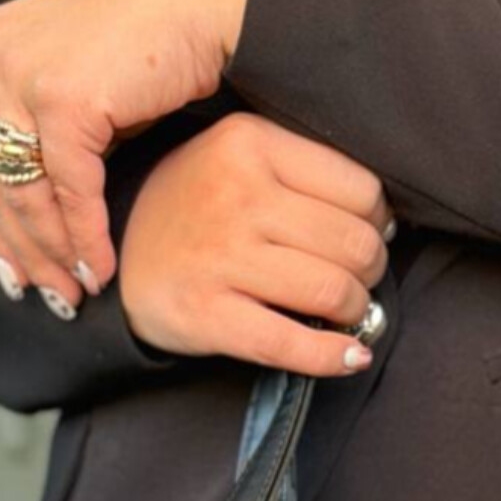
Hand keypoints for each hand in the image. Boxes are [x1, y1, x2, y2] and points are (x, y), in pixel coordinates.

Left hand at [0, 0, 257, 313]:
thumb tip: (48, 192)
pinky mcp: (62, 97)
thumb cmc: (167, 34)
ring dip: (52, 251)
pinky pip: (67, 189)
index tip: (19, 267)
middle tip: (47, 294)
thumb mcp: (90, 77)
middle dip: (22, 246)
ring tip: (75, 292)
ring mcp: (22, 72)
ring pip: (24, 189)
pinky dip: (85, 235)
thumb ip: (57, 123)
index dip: (1, 219)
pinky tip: (100, 267)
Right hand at [119, 112, 392, 376]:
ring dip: (356, 312)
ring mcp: (218, 256)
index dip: (377, 221)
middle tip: (357, 279)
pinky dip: (333, 357)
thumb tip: (385, 225)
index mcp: (249, 144)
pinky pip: (290, 344)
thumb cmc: (197, 206)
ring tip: (347, 312)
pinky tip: (349, 357)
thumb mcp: (239, 159)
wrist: (114, 252)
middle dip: (370, 270)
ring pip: (332, 291)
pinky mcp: (204, 313)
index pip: (360, 188)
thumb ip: (304, 173)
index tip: (367, 235)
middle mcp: (234, 195)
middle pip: (354, 243)